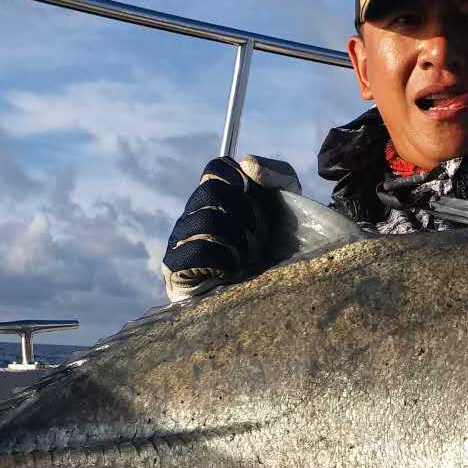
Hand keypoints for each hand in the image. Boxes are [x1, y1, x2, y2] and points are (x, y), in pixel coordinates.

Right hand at [161, 155, 299, 302]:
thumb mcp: (292, 208)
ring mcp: (181, 244)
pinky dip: (220, 258)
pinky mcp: (175, 273)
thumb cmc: (285, 256)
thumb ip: (278, 174)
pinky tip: (232, 271)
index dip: (241, 180)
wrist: (284, 303)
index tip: (259, 201)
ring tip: (249, 258)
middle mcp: (195, 218)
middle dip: (245, 214)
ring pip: (205, 218)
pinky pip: (192, 249)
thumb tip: (247, 164)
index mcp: (219, 201)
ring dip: (237, 238)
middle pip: (211, 190)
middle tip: (259, 238)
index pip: (216, 169)